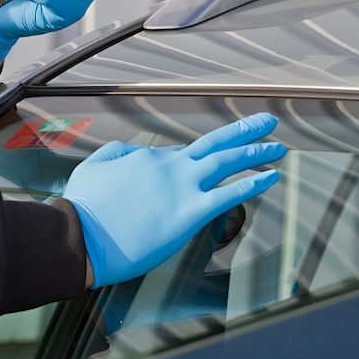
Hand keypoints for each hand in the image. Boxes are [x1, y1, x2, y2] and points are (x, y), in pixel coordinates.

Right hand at [63, 113, 287, 287]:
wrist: (80, 236)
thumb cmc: (82, 208)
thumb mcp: (93, 168)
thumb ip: (118, 154)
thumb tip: (137, 152)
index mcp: (148, 158)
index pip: (180, 154)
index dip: (195, 159)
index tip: (206, 164)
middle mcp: (170, 167)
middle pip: (215, 143)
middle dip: (244, 132)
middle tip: (267, 122)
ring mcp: (183, 188)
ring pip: (228, 162)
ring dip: (256, 152)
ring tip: (278, 147)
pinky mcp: (190, 214)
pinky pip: (230, 194)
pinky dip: (254, 183)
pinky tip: (271, 177)